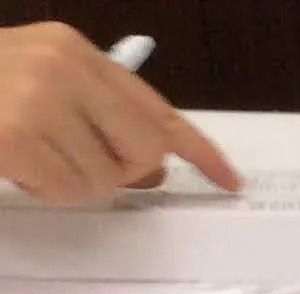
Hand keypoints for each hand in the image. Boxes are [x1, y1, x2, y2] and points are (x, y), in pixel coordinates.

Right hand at [0, 22, 237, 202]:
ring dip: (70, 181)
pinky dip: (43, 190)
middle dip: (119, 170)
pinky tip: (14, 164)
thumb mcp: (39, 86)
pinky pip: (65, 191)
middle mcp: (62, 66)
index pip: (156, 106)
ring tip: (29, 154)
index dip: (198, 149)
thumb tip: (154, 169)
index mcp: (72, 49)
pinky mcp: (15, 135)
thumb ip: (98, 117)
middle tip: (72, 160)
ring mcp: (38, 98)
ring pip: (105, 179)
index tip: (230, 180)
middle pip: (144, 150)